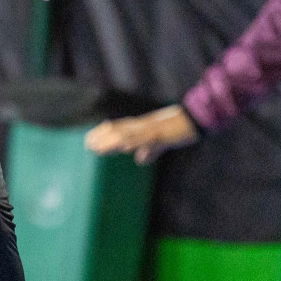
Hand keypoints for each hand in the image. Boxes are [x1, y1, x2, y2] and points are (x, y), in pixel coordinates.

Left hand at [85, 104, 199, 164]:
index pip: (117, 128)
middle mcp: (141, 126)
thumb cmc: (176, 130)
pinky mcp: (160, 134)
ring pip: (127, 134)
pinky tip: (124, 147)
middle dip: (102, 137)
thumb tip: (140, 159)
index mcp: (140, 128)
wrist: (193, 121)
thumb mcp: (161, 143)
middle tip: (88, 144)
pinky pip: (145, 138)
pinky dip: (134, 142)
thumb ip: (149, 150)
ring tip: (99, 147)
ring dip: (112, 141)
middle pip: (117, 130)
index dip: (102, 134)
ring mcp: (150, 129)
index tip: (89, 141)